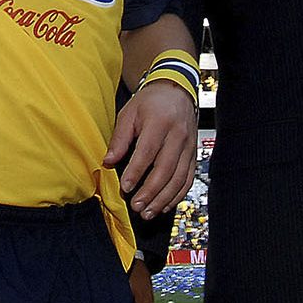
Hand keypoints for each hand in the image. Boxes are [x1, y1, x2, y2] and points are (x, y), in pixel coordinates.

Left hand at [105, 81, 195, 218]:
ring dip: (163, 199)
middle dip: (150, 191)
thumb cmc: (150, 102)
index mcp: (160, 122)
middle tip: (137, 206)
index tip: (125, 187)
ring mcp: (189, 146)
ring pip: (178, 178)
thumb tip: (108, 162)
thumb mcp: (129, 113)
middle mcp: (178, 135)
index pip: (148, 151)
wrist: (176, 91)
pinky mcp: (194, 154)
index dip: (136, 172)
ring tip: (148, 212)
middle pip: (165, 169)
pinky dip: (177, 195)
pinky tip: (164, 205)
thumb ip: (119, 138)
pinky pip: (188, 179)